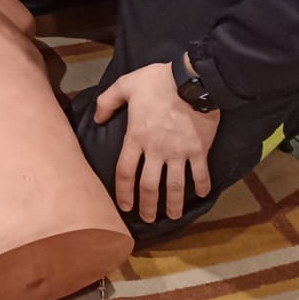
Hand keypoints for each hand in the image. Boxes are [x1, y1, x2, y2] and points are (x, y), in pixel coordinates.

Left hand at [91, 62, 219, 223]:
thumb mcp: (126, 85)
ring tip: (172, 216)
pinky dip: (201, 185)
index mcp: (136, 137)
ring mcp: (179, 152)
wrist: (192, 80)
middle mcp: (156, 150)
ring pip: (174, 186)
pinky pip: (201, 173)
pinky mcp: (200, 149)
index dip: (123, 192)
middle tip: (147, 219)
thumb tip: (97, 118)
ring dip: (173, 204)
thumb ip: (108, 101)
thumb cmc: (157, 81)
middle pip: (149, 185)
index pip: (125, 172)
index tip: (124, 207)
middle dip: (147, 205)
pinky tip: (201, 195)